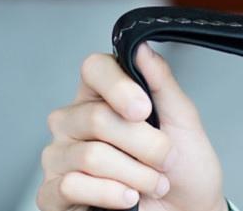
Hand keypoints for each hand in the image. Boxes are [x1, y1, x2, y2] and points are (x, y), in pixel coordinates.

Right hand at [38, 41, 227, 210]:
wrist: (188, 210)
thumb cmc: (185, 166)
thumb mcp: (183, 119)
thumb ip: (161, 81)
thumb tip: (141, 48)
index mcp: (103, 96)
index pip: (93, 69)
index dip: (119, 86)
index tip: (145, 110)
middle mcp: (74, 122)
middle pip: (96, 117)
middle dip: (145, 143)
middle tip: (165, 157)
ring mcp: (60, 158)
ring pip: (89, 156)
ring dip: (136, 174)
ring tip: (153, 182)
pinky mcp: (54, 194)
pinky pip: (71, 186)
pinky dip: (111, 194)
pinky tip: (128, 199)